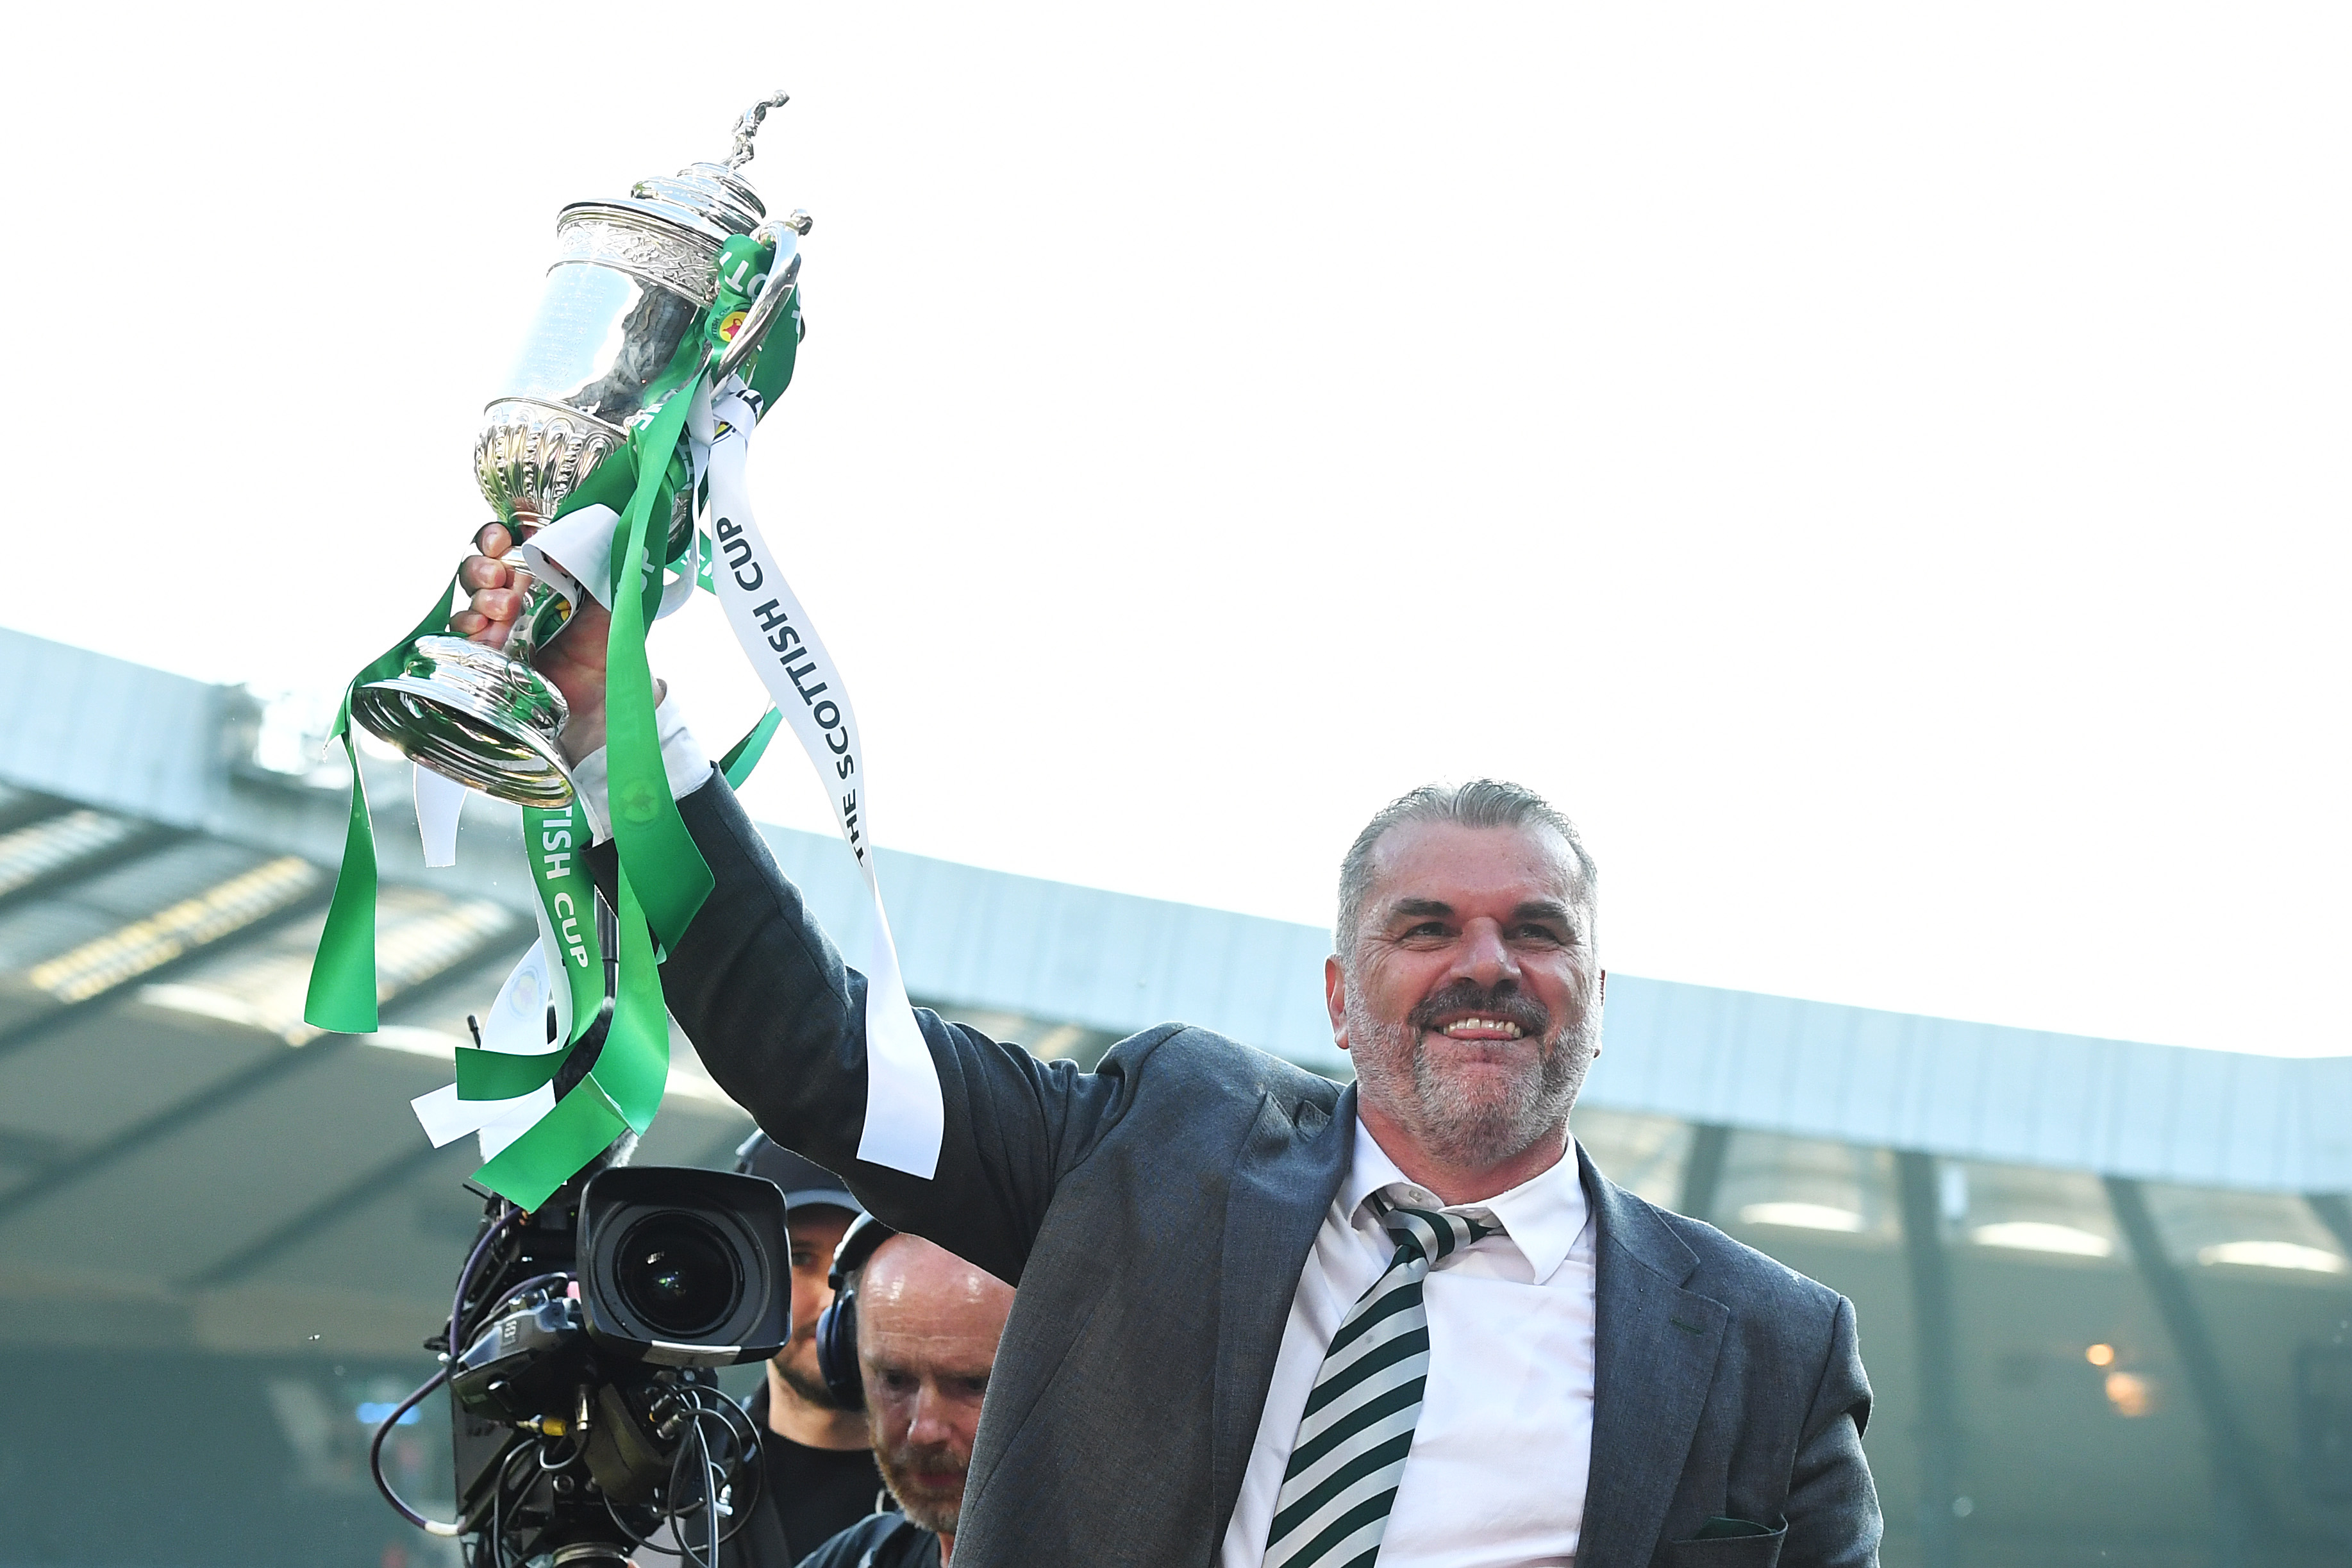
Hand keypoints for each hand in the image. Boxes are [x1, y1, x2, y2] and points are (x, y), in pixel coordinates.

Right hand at [450, 523, 648, 763]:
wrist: (600, 705)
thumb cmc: (606, 653)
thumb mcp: (610, 605)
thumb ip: (599, 567)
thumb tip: (586, 531)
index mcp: (541, 580)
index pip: (506, 546)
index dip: (497, 537)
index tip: (502, 538)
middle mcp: (514, 600)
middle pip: (480, 568)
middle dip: (484, 566)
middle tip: (502, 578)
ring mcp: (497, 629)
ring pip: (470, 600)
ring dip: (481, 598)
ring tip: (504, 610)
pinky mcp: (485, 658)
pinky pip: (461, 637)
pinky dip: (468, 630)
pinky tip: (484, 632)